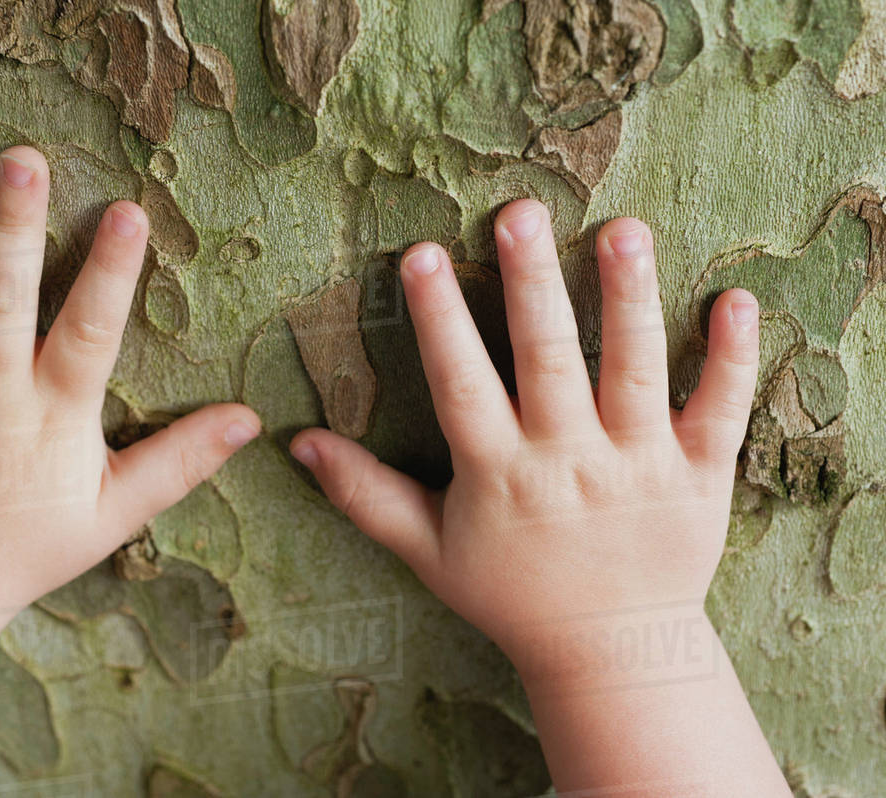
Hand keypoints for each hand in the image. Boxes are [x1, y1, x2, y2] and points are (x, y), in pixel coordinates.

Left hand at [0, 146, 260, 610]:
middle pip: (0, 300)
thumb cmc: (28, 544)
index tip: (128, 214)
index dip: (110, 274)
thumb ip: (181, 460)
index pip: (89, 334)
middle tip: (21, 162)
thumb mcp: (116, 510)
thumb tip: (250, 421)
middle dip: (12, 230)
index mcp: (51, 415)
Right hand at [290, 199, 758, 675]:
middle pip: (549, 359)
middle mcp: (568, 461)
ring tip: (625, 230)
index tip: (420, 256)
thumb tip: (297, 442)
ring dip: (630, 297)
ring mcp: (639, 465)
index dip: (438, 320)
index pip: (461, 385)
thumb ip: (366, 494)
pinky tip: (735, 299)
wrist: (612, 653)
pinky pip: (720, 410)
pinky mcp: (700, 475)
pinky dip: (732, 358)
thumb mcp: (428, 551)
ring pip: (635, 369)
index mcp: (500, 475)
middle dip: (532, 283)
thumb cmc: (512, 596)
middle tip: (520, 214)